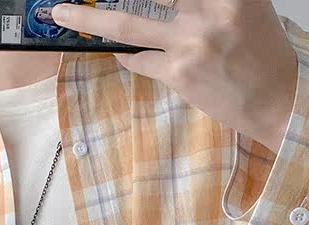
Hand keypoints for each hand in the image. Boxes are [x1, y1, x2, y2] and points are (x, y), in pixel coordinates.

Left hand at [50, 0, 297, 152]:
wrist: (275, 99)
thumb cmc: (260, 52)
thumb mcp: (243, 7)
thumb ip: (205, 0)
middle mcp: (209, 12)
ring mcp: (190, 44)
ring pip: (127, 25)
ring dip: (90, 19)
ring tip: (63, 12)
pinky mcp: (178, 74)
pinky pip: (139, 60)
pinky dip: (127, 56)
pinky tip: (122, 53)